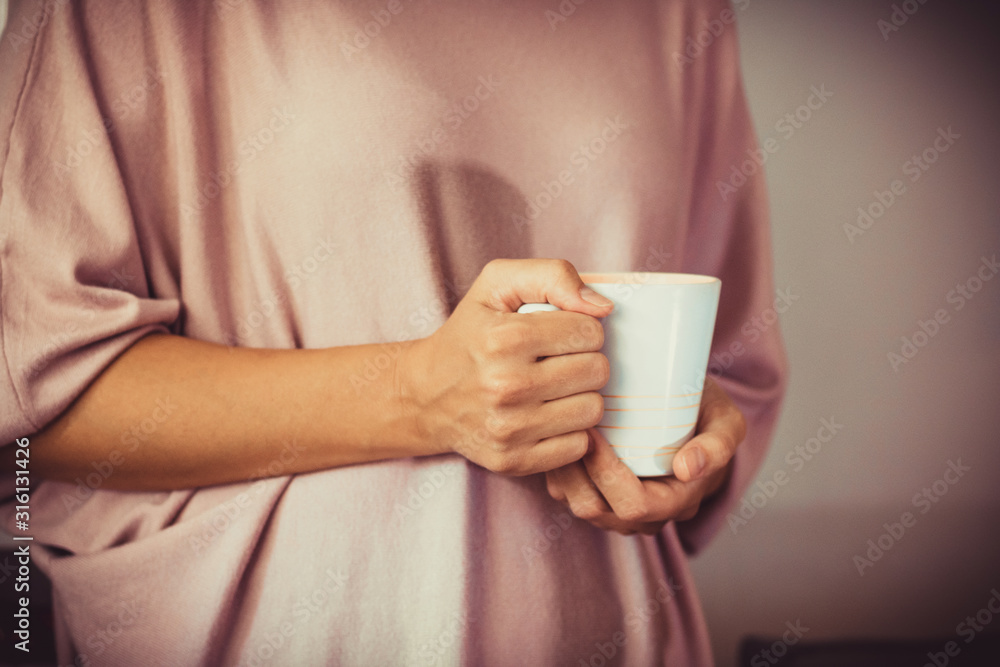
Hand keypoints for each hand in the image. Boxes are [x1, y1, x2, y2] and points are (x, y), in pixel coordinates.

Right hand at [398, 259, 613, 475]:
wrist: (424, 395)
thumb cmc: (470, 334)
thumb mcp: (497, 284)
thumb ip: (552, 276)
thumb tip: (602, 308)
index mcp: (505, 338)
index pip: (589, 331)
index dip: (580, 328)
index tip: (558, 334)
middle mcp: (506, 386)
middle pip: (597, 371)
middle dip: (584, 361)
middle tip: (557, 361)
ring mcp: (509, 428)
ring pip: (593, 410)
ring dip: (579, 396)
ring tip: (553, 388)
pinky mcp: (513, 460)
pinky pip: (578, 446)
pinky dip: (569, 431)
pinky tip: (546, 416)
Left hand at [545, 377, 746, 534]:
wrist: (694, 415)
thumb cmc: (709, 415)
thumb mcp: (727, 423)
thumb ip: (717, 444)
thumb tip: (687, 468)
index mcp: (677, 502)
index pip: (634, 505)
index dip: (607, 473)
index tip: (593, 431)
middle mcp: (646, 516)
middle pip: (596, 508)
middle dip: (575, 470)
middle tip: (566, 426)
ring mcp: (620, 511)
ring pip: (576, 503)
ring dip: (562, 470)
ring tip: (558, 430)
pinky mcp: (600, 498)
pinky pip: (568, 495)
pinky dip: (558, 470)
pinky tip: (558, 438)